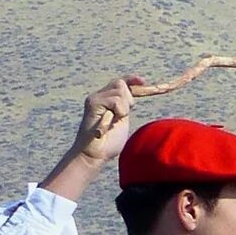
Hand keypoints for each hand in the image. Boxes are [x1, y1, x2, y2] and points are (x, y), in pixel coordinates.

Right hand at [42, 77, 145, 199]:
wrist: (94, 155)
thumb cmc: (108, 143)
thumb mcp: (122, 121)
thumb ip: (125, 108)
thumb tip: (133, 96)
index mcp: (105, 100)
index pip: (119, 82)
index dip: (131, 80)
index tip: (142, 81)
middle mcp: (98, 96)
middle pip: (121, 84)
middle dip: (128, 99)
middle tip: (122, 116)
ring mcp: (95, 98)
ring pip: (120, 91)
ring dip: (124, 108)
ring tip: (115, 121)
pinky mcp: (93, 103)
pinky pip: (116, 100)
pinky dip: (120, 111)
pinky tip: (113, 121)